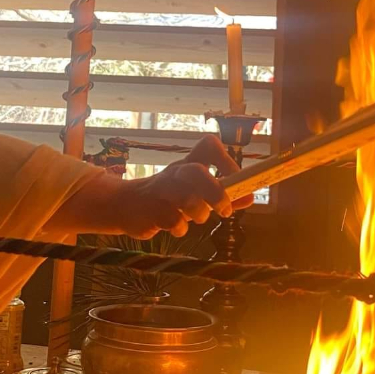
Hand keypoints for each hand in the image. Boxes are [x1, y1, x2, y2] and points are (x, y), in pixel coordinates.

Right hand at [120, 135, 252, 238]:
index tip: (237, 180)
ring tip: (199, 218)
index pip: (209, 146)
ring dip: (198, 212)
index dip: (226, 160)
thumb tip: (250, 198)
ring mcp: (160, 190)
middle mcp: (176, 173)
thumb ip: (222, 194)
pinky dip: (179, 227)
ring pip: (184, 196)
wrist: (124, 205)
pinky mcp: (149, 209)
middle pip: (197, 172)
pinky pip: (170, 219)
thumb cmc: (168, 198)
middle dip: (215, 192)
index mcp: (189, 165)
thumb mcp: (195, 193)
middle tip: (225, 210)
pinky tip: (176, 228)